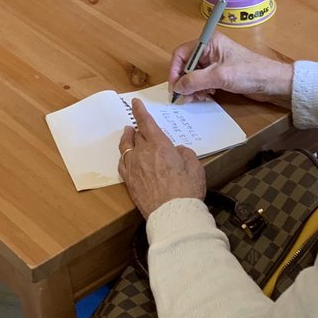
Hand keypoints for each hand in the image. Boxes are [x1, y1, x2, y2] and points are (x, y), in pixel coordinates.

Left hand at [119, 99, 205, 218]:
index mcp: (160, 146)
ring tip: (128, 133)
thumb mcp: (195, 166)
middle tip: (139, 125)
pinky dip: (124, 156)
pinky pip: (122, 163)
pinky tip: (126, 156)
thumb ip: (186, 153)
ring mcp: (133, 167)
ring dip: (128, 138)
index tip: (135, 102)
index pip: (146, 123)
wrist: (173, 215)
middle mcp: (143, 153)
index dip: (140, 111)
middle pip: (137, 135)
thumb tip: (178, 150)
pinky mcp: (129, 181)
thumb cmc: (187, 190)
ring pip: (126, 146)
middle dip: (138, 128)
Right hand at [169, 31, 293, 105]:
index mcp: (208, 43)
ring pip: (194, 75)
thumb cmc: (249, 73)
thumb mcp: (219, 76)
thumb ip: (195, 81)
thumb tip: (176, 88)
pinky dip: (201, 89)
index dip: (175, 70)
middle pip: (186, 65)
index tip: (174, 87)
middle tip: (185, 97)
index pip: (182, 54)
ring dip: (192, 87)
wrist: (273, 83)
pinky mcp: (220, 73)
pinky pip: (203, 81)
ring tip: (197, 98)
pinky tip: (206, 96)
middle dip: (184, 82)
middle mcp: (209, 50)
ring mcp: (215, 62)